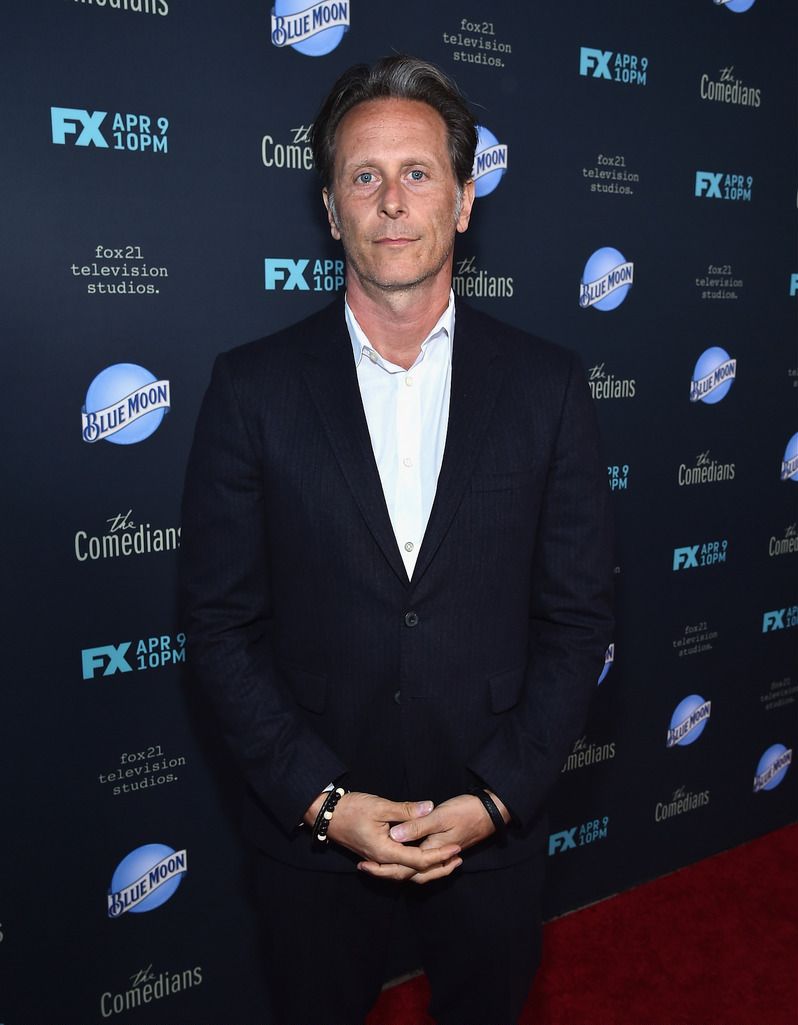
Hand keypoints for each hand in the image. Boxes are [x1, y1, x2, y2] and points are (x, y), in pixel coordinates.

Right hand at [303, 791, 461, 878]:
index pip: (418, 860)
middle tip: (458, 858)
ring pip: (407, 868)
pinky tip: (423, 853)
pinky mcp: (376, 853)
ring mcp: (378, 858)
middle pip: (415, 871)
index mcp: (385, 852)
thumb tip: (430, 808)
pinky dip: (414, 860)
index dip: (439, 855)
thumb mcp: (381, 806)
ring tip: (446, 858)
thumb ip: (407, 811)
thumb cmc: (351, 809)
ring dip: (428, 864)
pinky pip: (399, 863)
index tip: (456, 848)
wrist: (326, 814)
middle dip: (438, 866)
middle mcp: (383, 860)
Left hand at [358, 792, 509, 884]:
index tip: (364, 865)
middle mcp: (435, 857)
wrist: (491, 811)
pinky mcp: (444, 848)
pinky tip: (405, 853)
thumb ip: (417, 825)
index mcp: (431, 851)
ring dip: (399, 869)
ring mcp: (441, 853)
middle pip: (409, 874)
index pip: (403, 868)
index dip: (382, 869)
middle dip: (387, 873)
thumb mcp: (440, 816)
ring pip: (417, 870)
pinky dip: (412, 862)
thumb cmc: (466, 811)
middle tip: (366, 868)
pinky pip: (424, 861)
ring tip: (381, 865)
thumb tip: (394, 836)